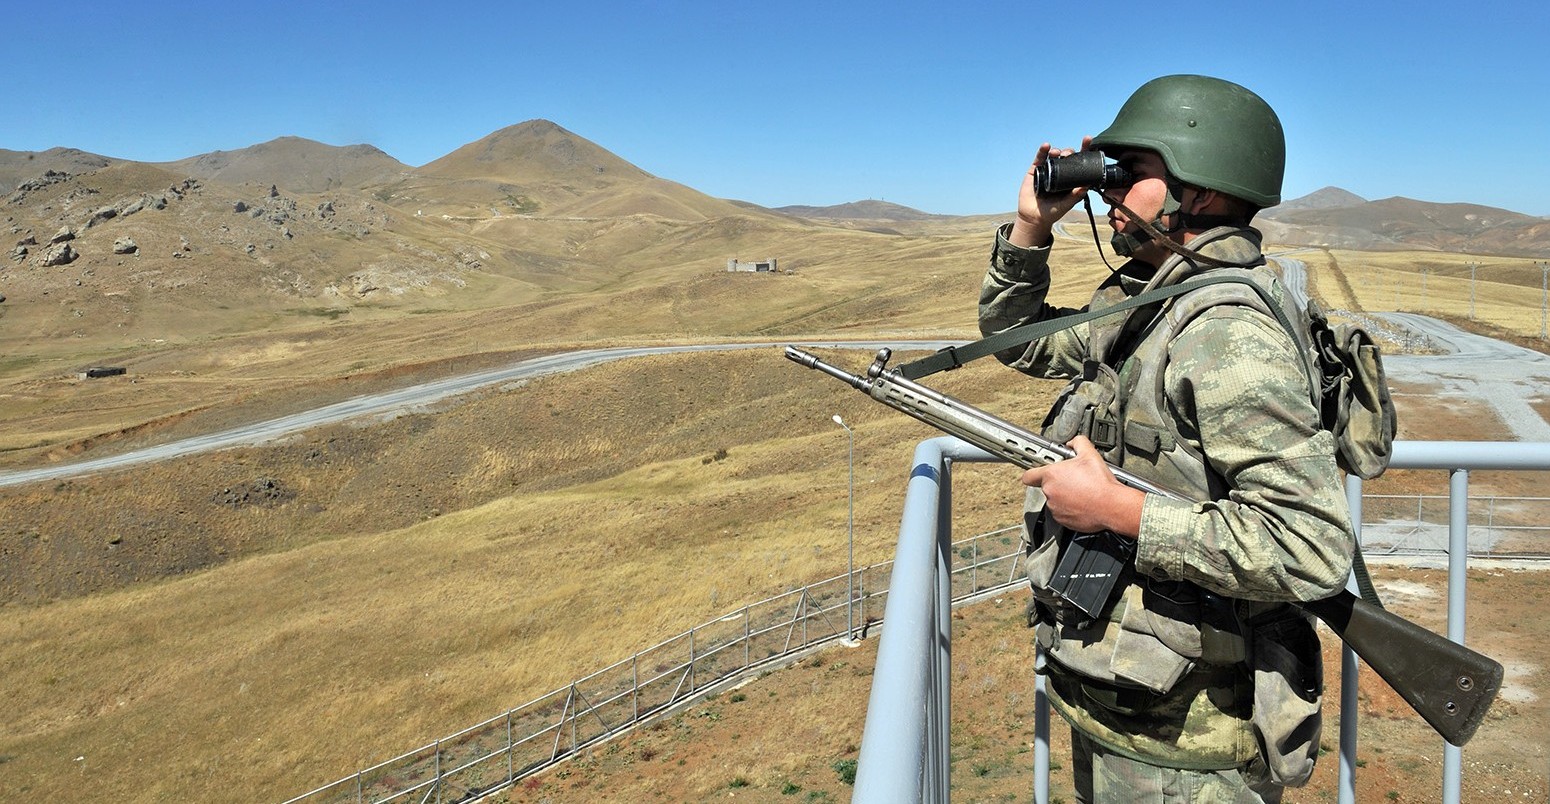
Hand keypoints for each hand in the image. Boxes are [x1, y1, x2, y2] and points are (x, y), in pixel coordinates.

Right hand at [1008, 136, 1093, 247]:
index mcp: (1070, 179)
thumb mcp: (1066, 205)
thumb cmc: (1052, 212)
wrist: (1033, 217)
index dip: (1084, 151)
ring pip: (1054, 155)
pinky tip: (1046, 146)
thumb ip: (1075, 197)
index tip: (1088, 141)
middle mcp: (1060, 172)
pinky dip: (1043, 150)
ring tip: (1057, 153)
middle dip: (1070, 152)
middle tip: (1070, 154)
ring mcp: (1047, 170)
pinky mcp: (1035, 170)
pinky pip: (1039, 158)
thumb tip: (1086, 186)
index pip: (1079, 163)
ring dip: (1057, 151)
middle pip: (1067, 157)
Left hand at [1020, 435, 1143, 536]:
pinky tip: (1082, 502)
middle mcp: (1050, 492)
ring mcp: (1055, 508)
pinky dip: (1069, 508)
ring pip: (1054, 500)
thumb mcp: (1089, 454)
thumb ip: (1078, 442)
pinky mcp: (1062, 520)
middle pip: (1046, 486)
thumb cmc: (1100, 484)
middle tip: (1073, 479)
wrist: (1112, 506)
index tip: (1037, 472)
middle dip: (1057, 482)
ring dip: (1063, 496)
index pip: (1028, 475)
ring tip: (1080, 491)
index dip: (1033, 472)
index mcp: (1051, 475)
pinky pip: (1061, 512)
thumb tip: (1073, 442)